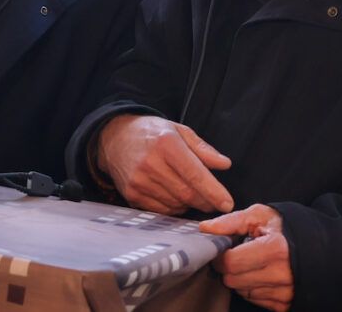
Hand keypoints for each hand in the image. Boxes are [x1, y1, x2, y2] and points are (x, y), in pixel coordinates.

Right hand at [96, 114, 232, 214]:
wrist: (114, 137)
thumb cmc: (151, 132)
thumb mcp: (179, 130)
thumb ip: (203, 149)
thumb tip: (224, 164)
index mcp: (166, 144)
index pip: (195, 174)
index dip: (214, 192)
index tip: (227, 203)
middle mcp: (151, 164)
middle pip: (187, 193)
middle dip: (206, 201)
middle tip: (215, 201)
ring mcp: (139, 181)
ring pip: (176, 204)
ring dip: (189, 204)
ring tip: (191, 193)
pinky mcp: (132, 195)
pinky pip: (161, 210)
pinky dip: (174, 207)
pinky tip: (175, 196)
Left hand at [200, 204, 293, 310]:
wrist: (317, 245)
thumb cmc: (285, 228)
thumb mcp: (260, 215)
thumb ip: (231, 221)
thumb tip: (205, 228)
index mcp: (275, 249)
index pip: (231, 263)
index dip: (220, 255)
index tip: (223, 248)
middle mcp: (282, 275)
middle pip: (233, 280)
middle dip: (229, 267)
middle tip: (238, 254)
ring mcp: (285, 292)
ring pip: (242, 292)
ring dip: (241, 278)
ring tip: (253, 262)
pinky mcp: (285, 304)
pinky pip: (255, 301)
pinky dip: (253, 288)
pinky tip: (262, 273)